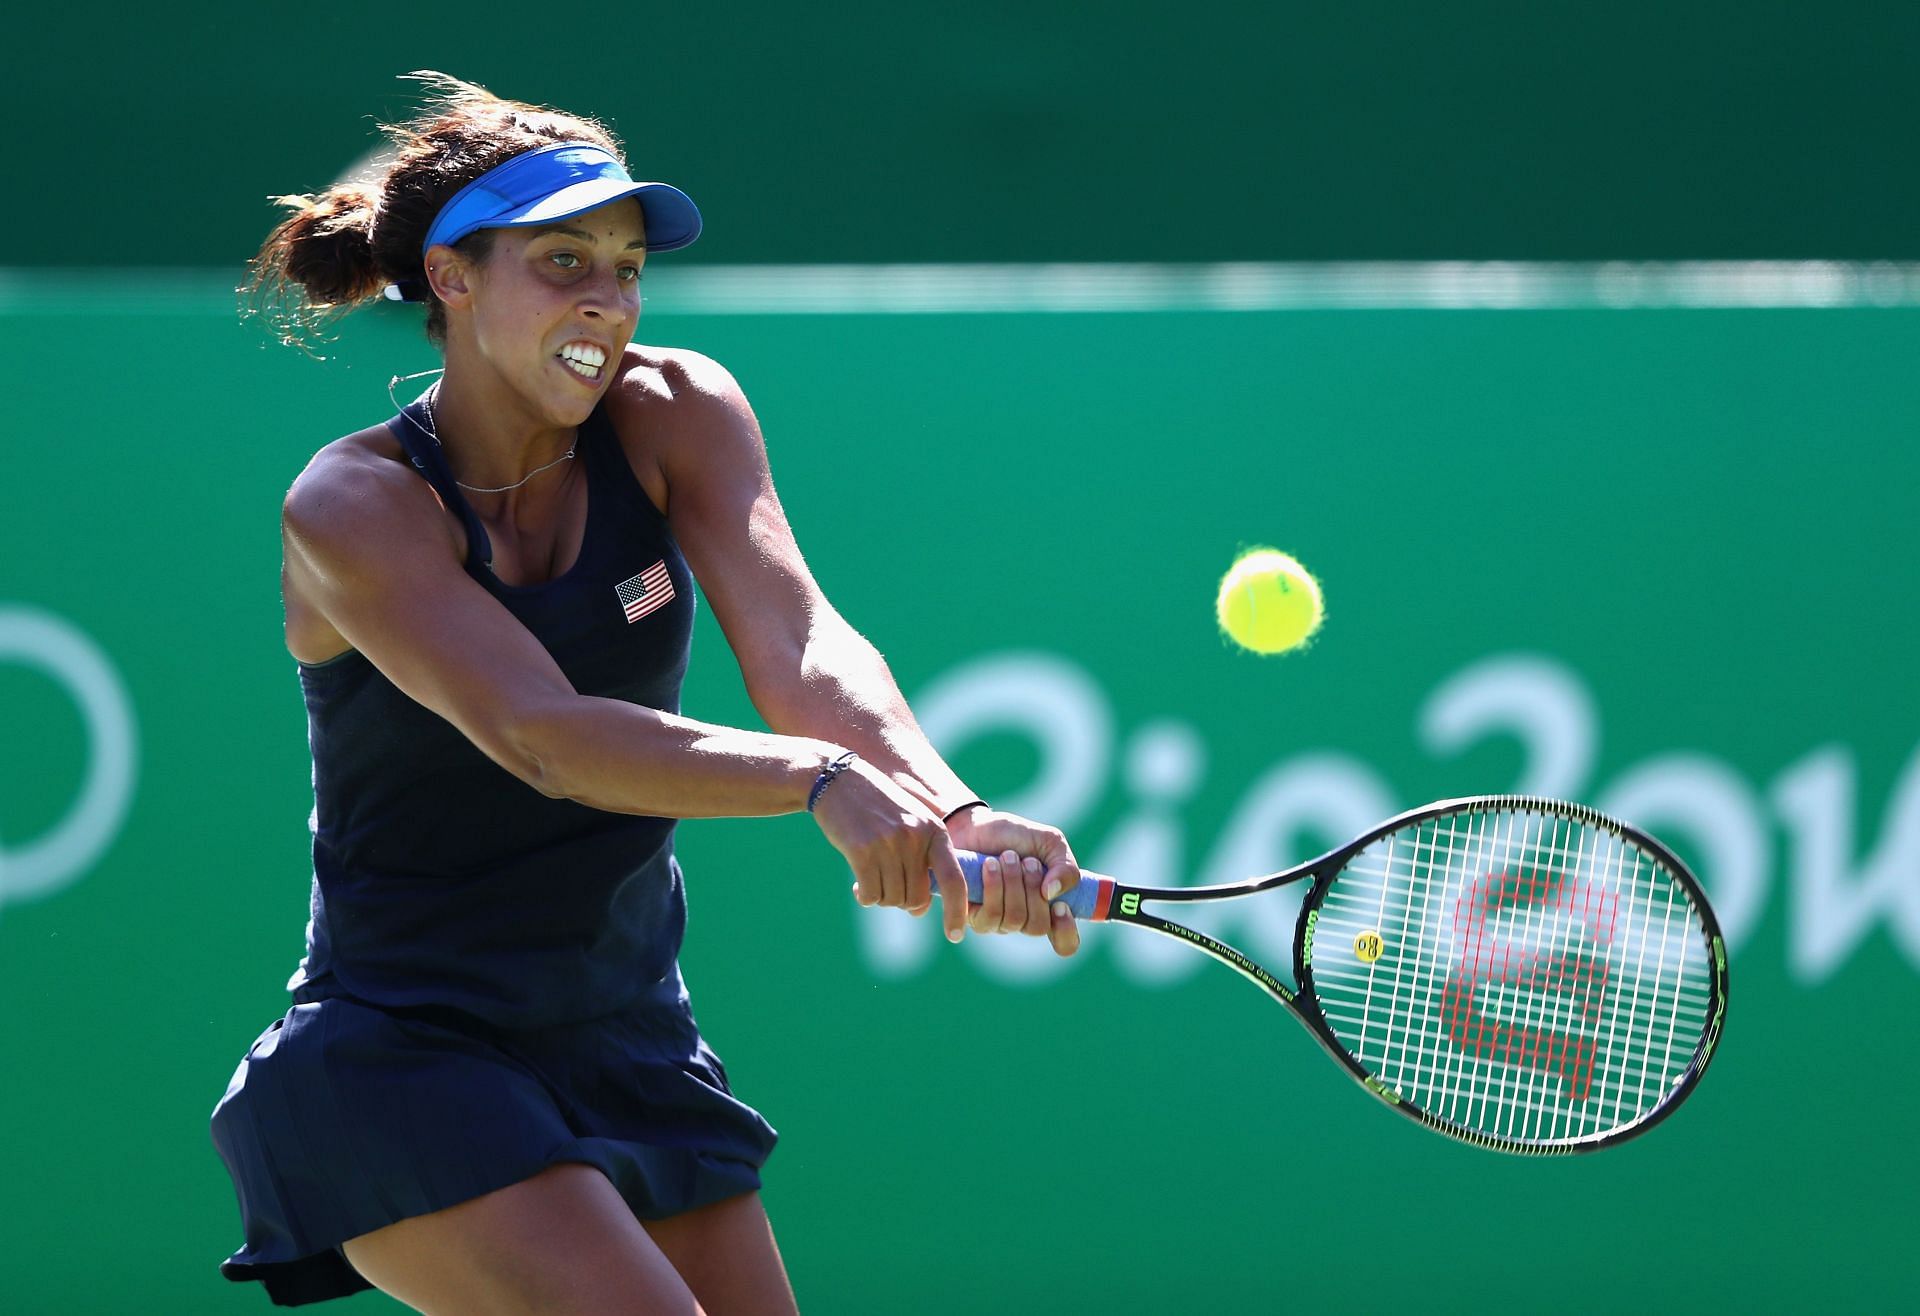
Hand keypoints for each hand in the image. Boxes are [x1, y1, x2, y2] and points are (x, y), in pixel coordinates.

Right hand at [811, 756, 970, 942]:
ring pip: (892, 898)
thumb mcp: (910, 826)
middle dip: (902, 902)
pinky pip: (871, 894)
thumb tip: (920, 910)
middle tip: (888, 888)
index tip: (954, 936)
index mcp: (935, 831)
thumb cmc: (878, 808)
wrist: (840, 781)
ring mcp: (888, 843)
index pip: (954, 879)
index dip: (957, 911)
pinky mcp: (861, 850)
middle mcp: (915, 837)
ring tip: (871, 880)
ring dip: (881, 898)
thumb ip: (921, 864)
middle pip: (917, 897)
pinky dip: (865, 896)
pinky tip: (857, 885)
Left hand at [944, 806, 1081, 957]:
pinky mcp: (974, 918)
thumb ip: (1066, 867)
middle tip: (1028, 862)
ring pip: (1014, 920)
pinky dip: (994, 886)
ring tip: (1007, 857)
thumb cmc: (1014, 836)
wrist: (974, 824)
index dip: (1066, 931)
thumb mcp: (1050, 842)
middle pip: (1038, 927)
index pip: (1065, 942)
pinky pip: (990, 915)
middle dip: (1033, 889)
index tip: (1061, 906)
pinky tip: (990, 865)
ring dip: (1013, 883)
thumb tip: (1052, 894)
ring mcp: (998, 922)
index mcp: (1048, 906)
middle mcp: (1024, 919)